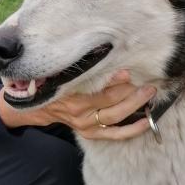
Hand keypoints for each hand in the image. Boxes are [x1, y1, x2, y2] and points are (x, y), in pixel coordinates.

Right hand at [0, 70, 154, 140]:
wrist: (35, 106)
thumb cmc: (50, 83)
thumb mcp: (59, 72)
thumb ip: (77, 66)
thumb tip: (100, 50)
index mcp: (71, 96)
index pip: (98, 90)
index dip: (115, 81)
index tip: (127, 70)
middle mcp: (79, 112)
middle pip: (111, 103)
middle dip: (131, 92)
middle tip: (148, 81)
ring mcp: (85, 125)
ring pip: (115, 117)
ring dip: (135, 106)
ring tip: (149, 93)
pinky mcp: (90, 133)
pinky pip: (114, 134)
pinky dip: (132, 129)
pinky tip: (146, 121)